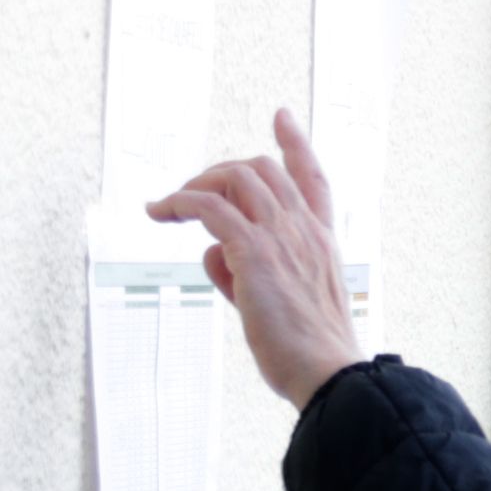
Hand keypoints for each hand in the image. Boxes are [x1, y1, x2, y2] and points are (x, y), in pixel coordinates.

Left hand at [147, 108, 365, 405]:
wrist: (329, 373)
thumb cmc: (310, 353)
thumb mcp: (284, 305)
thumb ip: (247, 274)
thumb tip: (212, 254)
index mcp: (323, 241)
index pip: (313, 178)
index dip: (296, 144)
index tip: (282, 117)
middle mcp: (305, 230)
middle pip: (263, 168)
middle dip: (221, 172)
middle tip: (191, 195)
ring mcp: (282, 236)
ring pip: (236, 177)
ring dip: (196, 184)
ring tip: (168, 207)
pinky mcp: (254, 252)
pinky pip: (209, 207)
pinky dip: (180, 202)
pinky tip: (161, 213)